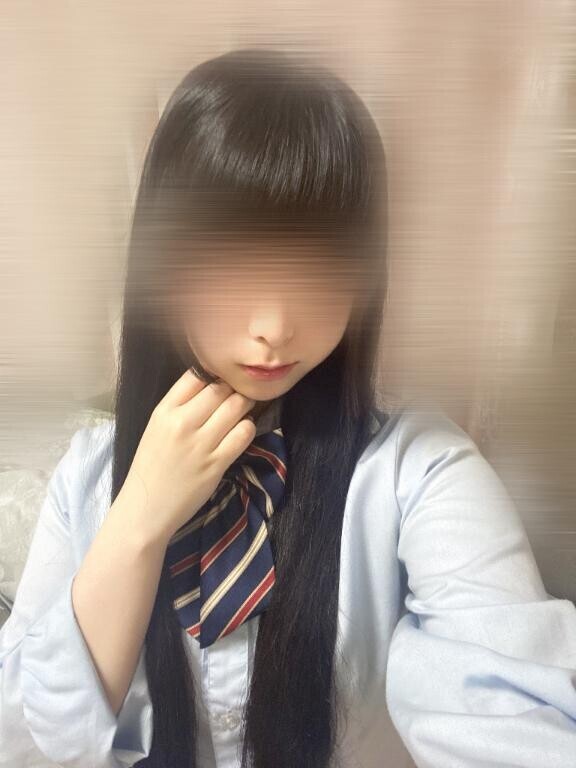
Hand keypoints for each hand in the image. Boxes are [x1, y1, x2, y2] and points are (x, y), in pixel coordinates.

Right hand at [118, 369, 256, 543]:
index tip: (220, 381)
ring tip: (241, 412)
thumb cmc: (151, 466)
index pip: (196, 375)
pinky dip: (247, 428)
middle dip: (233, 389)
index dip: (213, 374)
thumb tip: (212, 384)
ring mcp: (200, 443)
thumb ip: (180, 406)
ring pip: (236, 407)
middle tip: (236, 396)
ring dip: (244, 406)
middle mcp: (182, 423)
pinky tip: (241, 432)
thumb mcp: (156, 427)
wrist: (146, 508)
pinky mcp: (216, 463)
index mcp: (164, 411)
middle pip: (221, 389)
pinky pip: (244, 434)